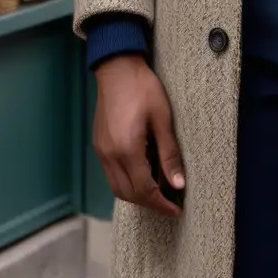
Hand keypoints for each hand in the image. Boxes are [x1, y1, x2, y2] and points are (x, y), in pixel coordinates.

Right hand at [93, 54, 184, 216]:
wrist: (117, 68)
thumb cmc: (143, 88)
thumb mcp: (163, 119)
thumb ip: (169, 154)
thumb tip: (178, 183)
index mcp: (127, 149)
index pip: (145, 190)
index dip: (162, 204)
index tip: (177, 209)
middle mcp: (110, 155)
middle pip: (129, 194)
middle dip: (150, 203)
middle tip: (171, 203)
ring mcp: (101, 151)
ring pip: (117, 188)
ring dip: (137, 195)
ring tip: (159, 192)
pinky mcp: (99, 145)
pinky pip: (111, 175)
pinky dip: (127, 183)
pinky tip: (143, 175)